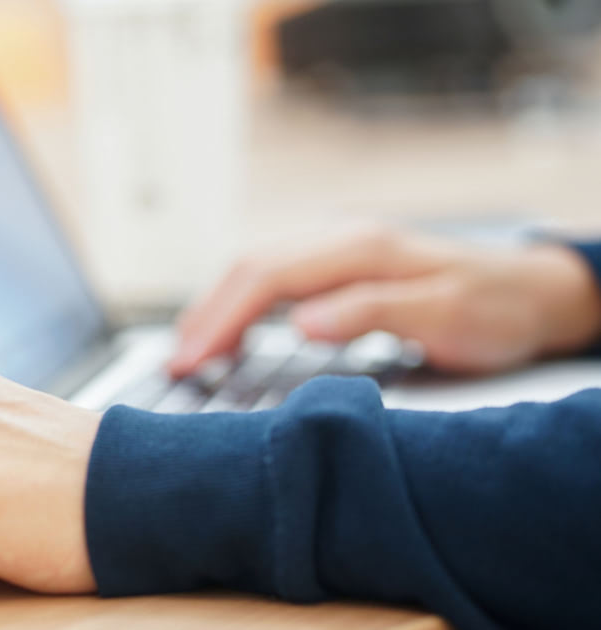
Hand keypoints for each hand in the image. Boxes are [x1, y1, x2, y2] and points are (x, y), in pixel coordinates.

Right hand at [169, 227, 600, 377]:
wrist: (532, 291)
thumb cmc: (495, 308)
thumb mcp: (444, 315)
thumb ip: (371, 313)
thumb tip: (298, 321)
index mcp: (359, 250)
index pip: (266, 277)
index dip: (221, 319)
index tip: (191, 360)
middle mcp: (340, 239)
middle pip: (248, 266)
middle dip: (204, 314)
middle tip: (175, 363)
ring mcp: (337, 247)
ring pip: (254, 267)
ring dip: (216, 306)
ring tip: (190, 350)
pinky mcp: (338, 263)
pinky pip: (272, 275)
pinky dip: (240, 302)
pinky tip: (231, 329)